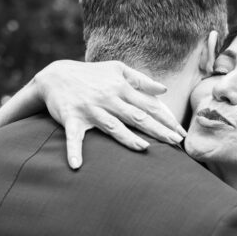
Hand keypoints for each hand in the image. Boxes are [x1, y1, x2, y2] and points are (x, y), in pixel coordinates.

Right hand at [0, 60, 185, 167]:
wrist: (55, 75)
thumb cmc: (91, 75)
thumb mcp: (117, 70)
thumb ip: (141, 80)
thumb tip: (164, 90)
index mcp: (121, 88)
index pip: (149, 105)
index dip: (167, 118)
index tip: (181, 132)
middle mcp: (109, 99)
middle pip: (137, 116)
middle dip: (158, 129)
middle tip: (176, 142)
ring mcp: (91, 109)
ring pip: (112, 126)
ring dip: (127, 137)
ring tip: (144, 148)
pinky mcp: (72, 119)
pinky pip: (73, 137)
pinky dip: (73, 151)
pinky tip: (76, 166)